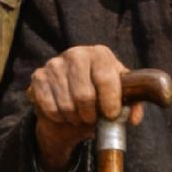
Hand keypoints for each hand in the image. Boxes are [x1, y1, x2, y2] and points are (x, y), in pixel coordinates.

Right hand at [28, 44, 140, 171]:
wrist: (72, 101)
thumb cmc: (100, 96)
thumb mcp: (120, 98)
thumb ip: (132, 105)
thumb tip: (133, 118)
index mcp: (100, 54)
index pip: (105, 77)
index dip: (110, 101)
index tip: (111, 115)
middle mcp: (76, 54)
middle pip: (84, 94)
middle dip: (90, 114)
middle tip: (92, 118)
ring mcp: (55, 64)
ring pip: (66, 104)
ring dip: (75, 118)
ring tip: (79, 116)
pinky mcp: (38, 76)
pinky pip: (50, 106)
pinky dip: (59, 117)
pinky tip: (64, 114)